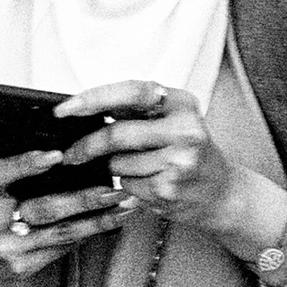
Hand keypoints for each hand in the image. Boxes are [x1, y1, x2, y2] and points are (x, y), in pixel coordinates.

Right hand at [0, 122, 134, 286]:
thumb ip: (10, 157)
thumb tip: (53, 133)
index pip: (2, 173)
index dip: (29, 163)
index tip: (58, 154)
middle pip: (43, 208)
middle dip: (83, 199)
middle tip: (114, 187)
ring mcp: (6, 247)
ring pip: (60, 233)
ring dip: (97, 221)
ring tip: (125, 206)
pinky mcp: (20, 267)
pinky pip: (60, 249)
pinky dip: (86, 235)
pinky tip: (108, 223)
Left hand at [62, 80, 286, 279]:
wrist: (222, 193)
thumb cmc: (189, 153)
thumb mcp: (173, 120)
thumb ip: (136, 111)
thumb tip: (81, 110)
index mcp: (182, 103)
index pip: (131, 92)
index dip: (93, 98)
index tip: (64, 109)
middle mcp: (185, 129)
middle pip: (117, 133)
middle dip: (86, 146)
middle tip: (70, 154)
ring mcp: (179, 161)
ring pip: (118, 164)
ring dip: (114, 169)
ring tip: (137, 169)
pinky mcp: (170, 189)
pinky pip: (127, 186)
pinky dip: (127, 187)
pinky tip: (149, 184)